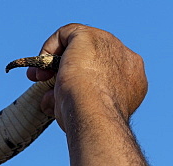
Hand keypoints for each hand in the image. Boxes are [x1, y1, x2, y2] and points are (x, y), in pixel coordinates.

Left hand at [25, 24, 146, 131]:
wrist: (95, 115)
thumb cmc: (92, 124)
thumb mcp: (87, 116)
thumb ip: (75, 103)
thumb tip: (50, 102)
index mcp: (133, 81)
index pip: (105, 76)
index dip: (83, 85)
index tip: (64, 98)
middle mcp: (125, 59)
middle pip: (92, 61)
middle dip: (68, 73)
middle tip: (47, 90)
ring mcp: (109, 45)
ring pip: (79, 47)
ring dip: (55, 63)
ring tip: (39, 81)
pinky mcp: (89, 37)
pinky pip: (66, 34)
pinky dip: (49, 47)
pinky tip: (39, 66)